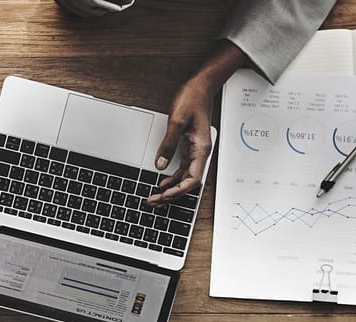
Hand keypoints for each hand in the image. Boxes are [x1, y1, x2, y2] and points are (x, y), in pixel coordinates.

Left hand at [147, 43, 245, 204]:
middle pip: (187, 183)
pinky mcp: (190, 147)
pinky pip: (182, 168)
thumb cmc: (193, 99)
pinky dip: (172, 177)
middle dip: (171, 194)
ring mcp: (195, 151)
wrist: (201, 87)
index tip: (163, 196)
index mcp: (201, 149)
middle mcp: (200, 153)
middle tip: (153, 200)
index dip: (177, 191)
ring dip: (170, 188)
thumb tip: (160, 164)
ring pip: (184, 177)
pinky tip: (162, 182)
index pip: (192, 179)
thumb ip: (168, 144)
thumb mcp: (176, 121)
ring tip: (155, 195)